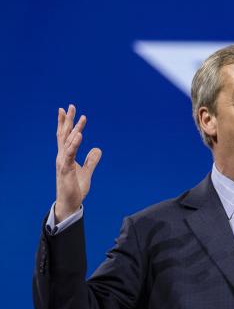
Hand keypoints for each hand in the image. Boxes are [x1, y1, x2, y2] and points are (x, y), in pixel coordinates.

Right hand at [54, 104, 101, 221]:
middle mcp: (62, 157)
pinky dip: (74, 145)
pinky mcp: (66, 170)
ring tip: (80, 118)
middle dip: (67, 120)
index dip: (67, 123)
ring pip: (68, 143)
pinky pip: (70, 155)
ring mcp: (63, 163)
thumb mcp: (87, 171)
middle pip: (64, 135)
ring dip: (74, 130)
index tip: (70, 110)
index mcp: (66, 156)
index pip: (66, 136)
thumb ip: (91, 160)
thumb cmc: (75, 188)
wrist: (69, 203)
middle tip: (69, 106)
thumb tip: (97, 149)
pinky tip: (80, 135)